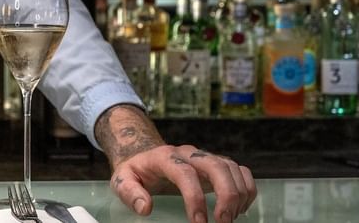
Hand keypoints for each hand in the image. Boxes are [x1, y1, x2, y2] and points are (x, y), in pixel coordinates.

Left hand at [111, 144, 255, 222]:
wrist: (143, 156)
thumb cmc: (135, 171)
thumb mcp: (122, 180)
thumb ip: (130, 192)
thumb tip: (145, 208)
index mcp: (164, 157)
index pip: (184, 172)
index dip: (195, 198)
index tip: (199, 222)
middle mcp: (189, 153)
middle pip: (216, 165)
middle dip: (226, 195)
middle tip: (223, 222)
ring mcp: (205, 157)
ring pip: (232, 168)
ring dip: (238, 195)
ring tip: (228, 219)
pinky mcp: (216, 165)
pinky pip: (240, 171)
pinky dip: (247, 189)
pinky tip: (239, 209)